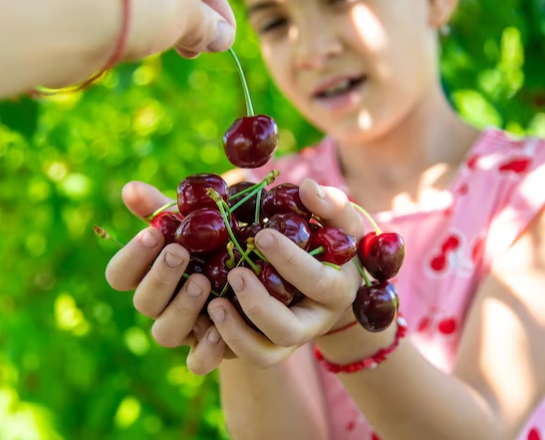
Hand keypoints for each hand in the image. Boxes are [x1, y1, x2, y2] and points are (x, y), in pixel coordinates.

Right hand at [104, 181, 228, 374]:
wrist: (260, 279)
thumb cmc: (216, 244)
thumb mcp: (195, 222)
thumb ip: (163, 209)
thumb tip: (130, 189)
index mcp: (148, 275)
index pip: (120, 274)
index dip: (132, 256)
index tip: (154, 232)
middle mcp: (160, 306)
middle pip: (143, 302)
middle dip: (159, 277)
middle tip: (179, 252)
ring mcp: (184, 330)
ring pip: (165, 333)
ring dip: (182, 308)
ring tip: (205, 282)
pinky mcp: (210, 350)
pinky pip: (197, 363)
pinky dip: (205, 351)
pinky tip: (220, 329)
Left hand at [118, 0, 235, 59]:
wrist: (78, 5)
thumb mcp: (189, 13)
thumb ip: (206, 24)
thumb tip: (220, 37)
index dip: (214, 5)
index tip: (223, 36)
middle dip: (185, 14)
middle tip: (195, 48)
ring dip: (158, 17)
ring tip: (166, 46)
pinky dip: (127, 16)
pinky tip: (135, 38)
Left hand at [205, 179, 364, 368]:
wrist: (328, 276)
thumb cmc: (332, 241)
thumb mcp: (339, 222)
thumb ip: (329, 204)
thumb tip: (307, 187)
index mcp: (337, 290)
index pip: (317, 282)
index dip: (290, 261)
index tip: (262, 234)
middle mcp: (314, 322)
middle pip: (288, 330)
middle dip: (259, 304)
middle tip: (235, 272)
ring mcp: (288, 339)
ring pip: (264, 355)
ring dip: (236, 332)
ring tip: (213, 302)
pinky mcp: (265, 345)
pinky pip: (245, 356)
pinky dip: (224, 343)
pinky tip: (205, 314)